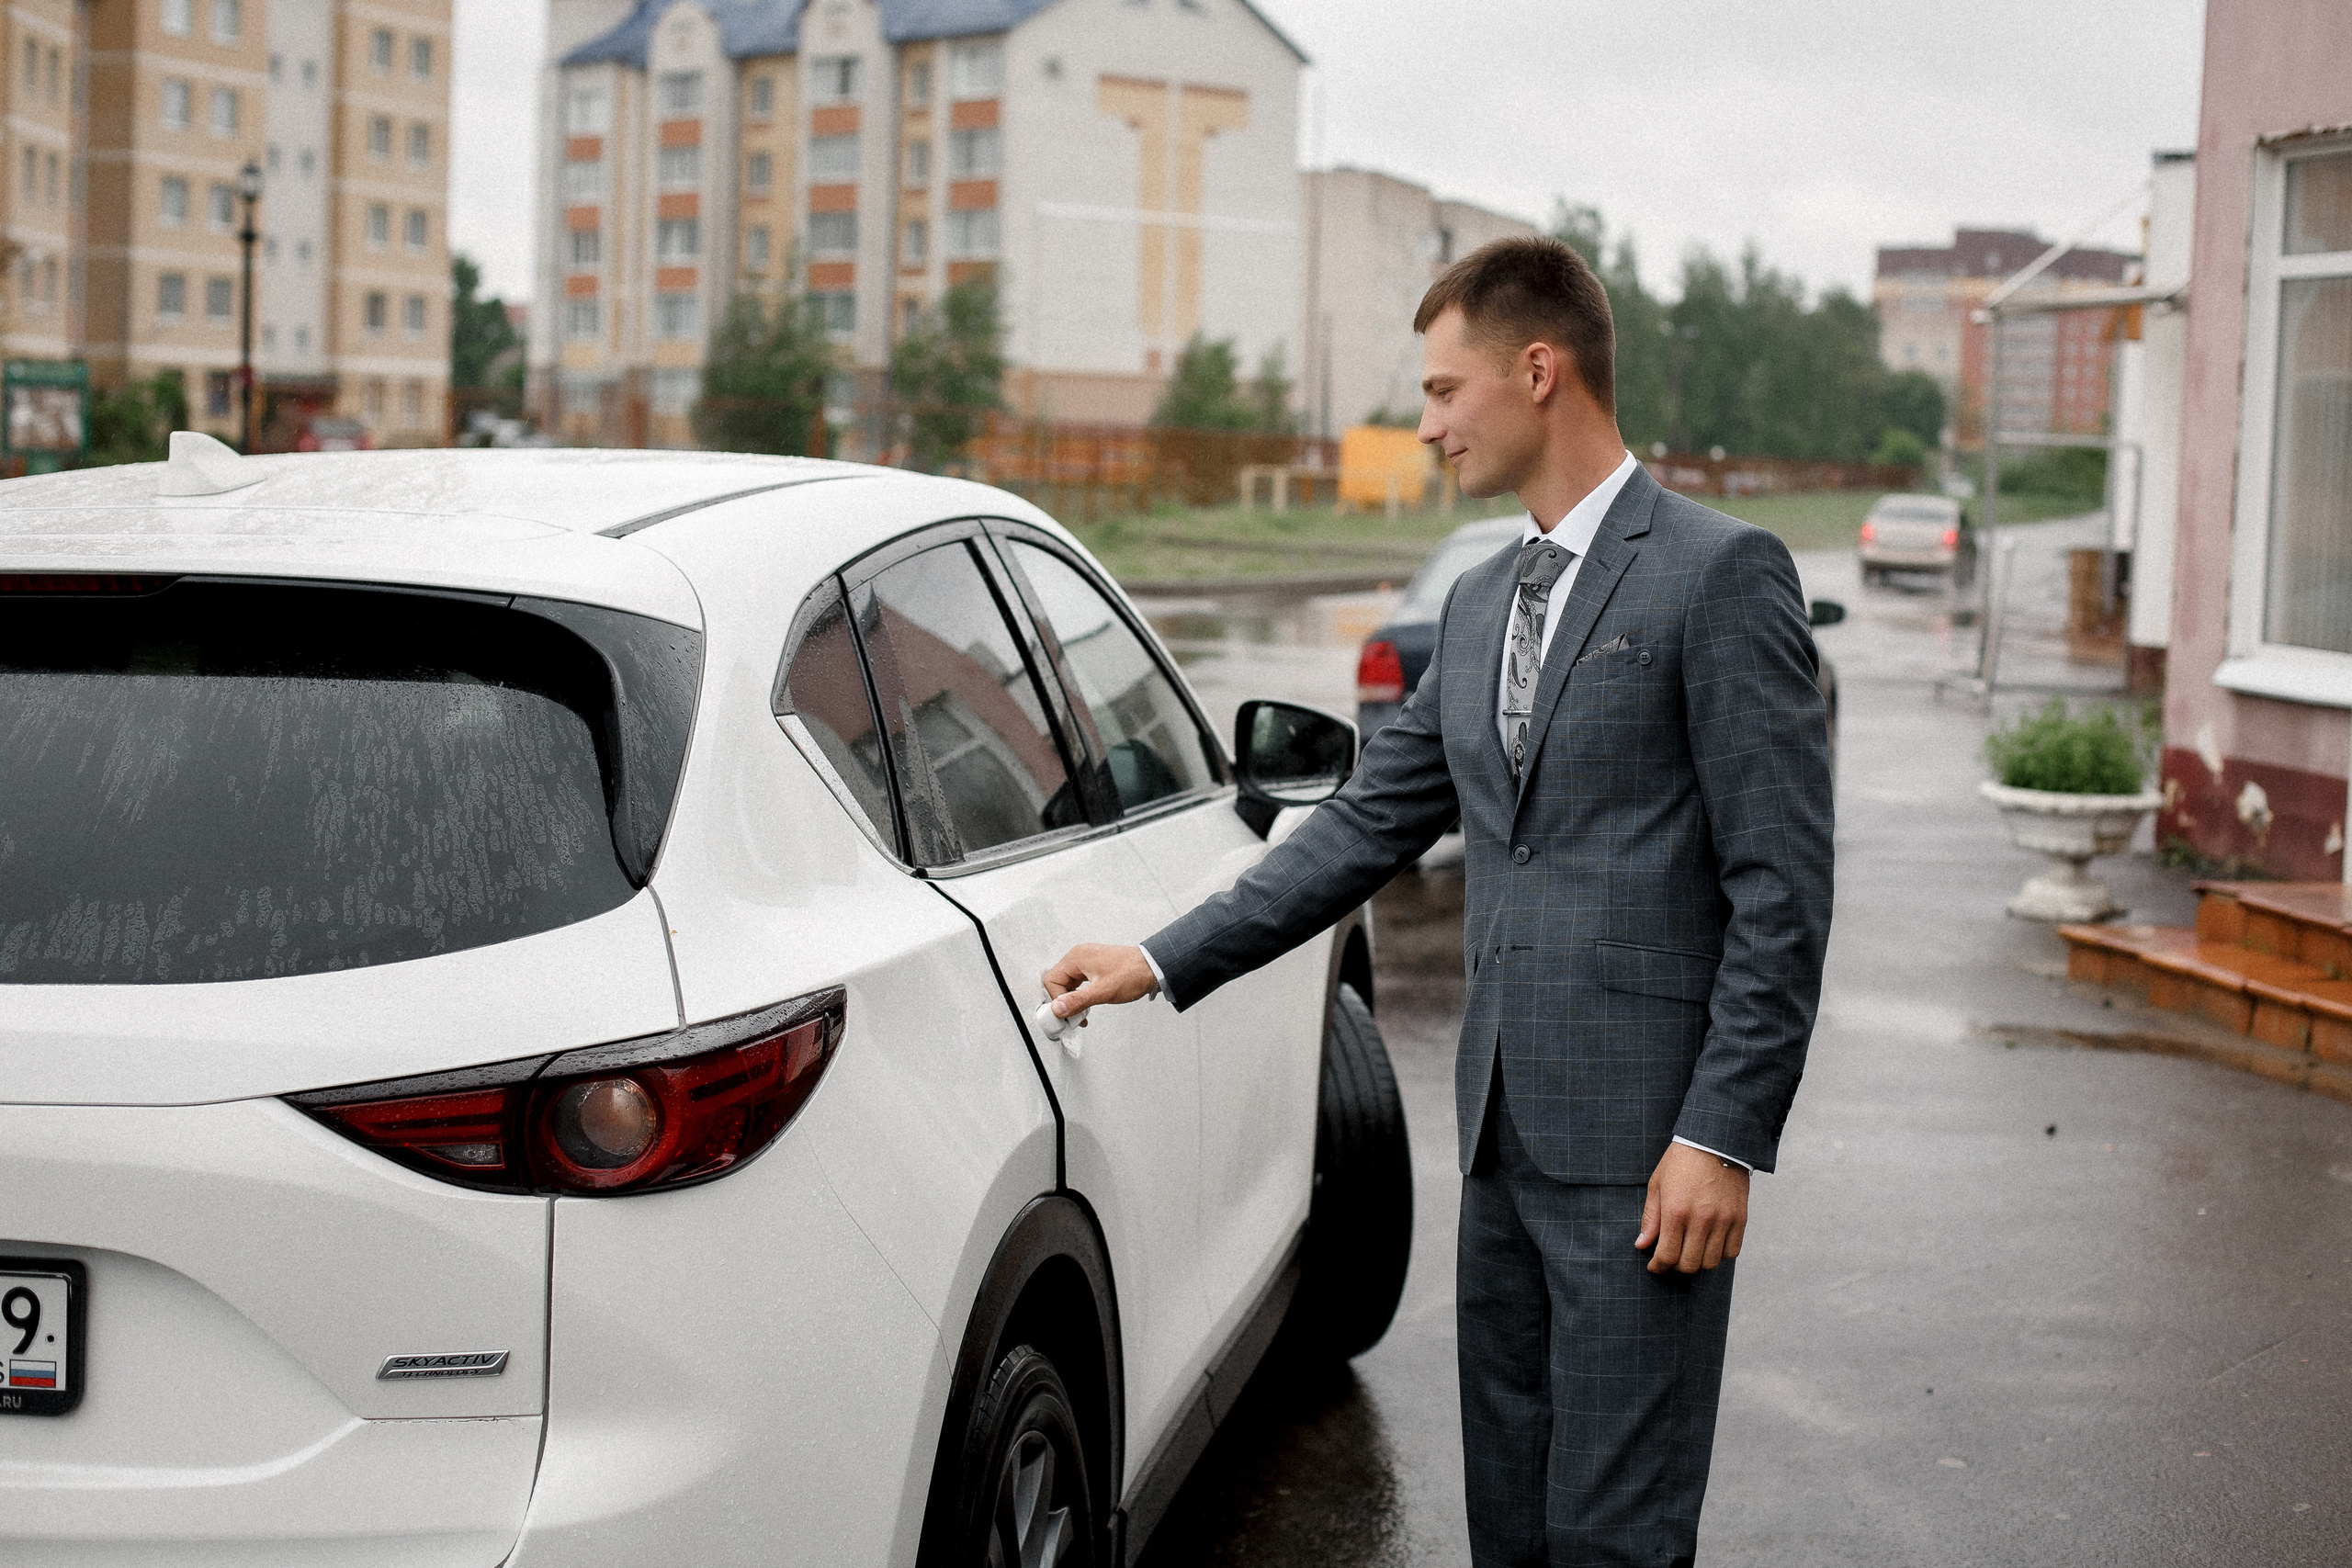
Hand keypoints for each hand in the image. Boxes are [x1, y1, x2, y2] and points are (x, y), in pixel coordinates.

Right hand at [1041, 943, 1158, 1023]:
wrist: (1153, 968)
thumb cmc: (1132, 973)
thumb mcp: (1103, 991)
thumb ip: (1078, 1001)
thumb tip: (1057, 1008)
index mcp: (1077, 958)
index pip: (1052, 980)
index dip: (1056, 1000)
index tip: (1065, 1015)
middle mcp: (1079, 957)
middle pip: (1058, 982)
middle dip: (1064, 1002)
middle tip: (1073, 1017)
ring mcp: (1087, 961)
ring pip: (1068, 984)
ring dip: (1072, 1001)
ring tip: (1082, 1014)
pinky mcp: (1094, 967)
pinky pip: (1079, 983)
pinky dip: (1080, 996)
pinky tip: (1087, 1006)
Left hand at [1635, 1142, 1748, 1274]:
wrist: (1715, 1141)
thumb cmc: (1681, 1161)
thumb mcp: (1658, 1185)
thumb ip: (1651, 1218)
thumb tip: (1642, 1245)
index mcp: (1676, 1211)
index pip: (1667, 1255)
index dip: (1658, 1266)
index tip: (1655, 1266)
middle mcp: (1701, 1219)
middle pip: (1689, 1265)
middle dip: (1676, 1266)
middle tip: (1672, 1258)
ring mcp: (1723, 1220)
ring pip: (1711, 1262)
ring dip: (1698, 1262)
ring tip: (1691, 1250)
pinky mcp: (1740, 1218)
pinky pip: (1731, 1252)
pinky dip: (1719, 1254)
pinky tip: (1710, 1244)